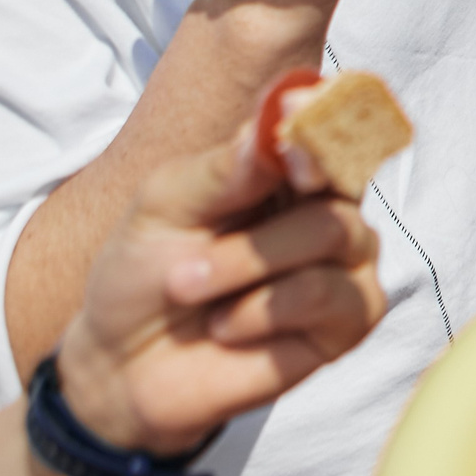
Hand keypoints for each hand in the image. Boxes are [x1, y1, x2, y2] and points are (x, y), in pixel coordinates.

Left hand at [54, 115, 385, 457]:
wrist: (123, 366)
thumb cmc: (146, 272)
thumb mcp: (164, 206)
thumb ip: (224, 167)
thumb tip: (278, 121)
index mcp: (291, 167)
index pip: (336, 120)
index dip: (326, 111)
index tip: (294, 110)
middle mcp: (332, 206)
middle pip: (336, 179)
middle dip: (251, 230)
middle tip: (182, 269)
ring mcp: (348, 262)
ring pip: (334, 232)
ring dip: (247, 268)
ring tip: (194, 294)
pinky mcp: (351, 320)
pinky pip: (330, 296)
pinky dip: (266, 312)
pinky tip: (229, 328)